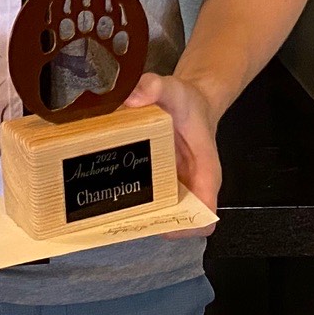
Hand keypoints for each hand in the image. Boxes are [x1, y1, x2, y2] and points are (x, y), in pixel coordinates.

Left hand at [124, 71, 220, 231]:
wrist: (187, 100)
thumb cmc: (187, 102)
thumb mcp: (174, 88)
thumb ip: (155, 87)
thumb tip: (132, 97)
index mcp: (206, 174)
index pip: (205, 217)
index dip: (186, 228)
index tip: (160, 224)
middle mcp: (191, 186)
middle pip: (177, 221)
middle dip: (151, 221)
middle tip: (122, 211)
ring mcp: (173, 186)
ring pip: (159, 213)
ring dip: (136, 212)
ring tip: (109, 202)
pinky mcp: (158, 181)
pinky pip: (146, 197)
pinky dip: (129, 196)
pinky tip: (107, 186)